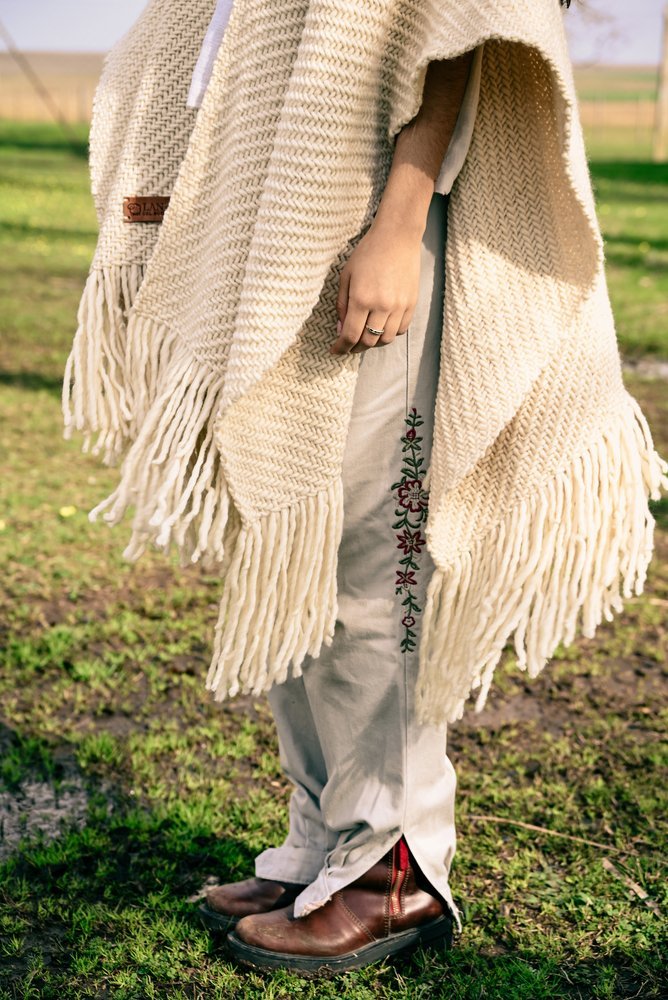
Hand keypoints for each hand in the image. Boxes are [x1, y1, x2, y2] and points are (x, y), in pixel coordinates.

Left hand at [330, 220, 421, 354]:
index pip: (350, 335)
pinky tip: (381, 328)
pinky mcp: (411, 304)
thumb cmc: (367, 253)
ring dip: (373, 343)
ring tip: (365, 338)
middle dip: (355, 348)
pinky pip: (400, 330)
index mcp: (361, 299)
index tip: (335, 351)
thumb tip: (341, 330)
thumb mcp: (346, 276)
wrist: (397, 237)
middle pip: (368, 342)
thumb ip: (342, 305)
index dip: (341, 347)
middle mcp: (382, 306)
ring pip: (386, 340)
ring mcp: (399, 306)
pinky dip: (389, 334)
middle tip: (348, 346)